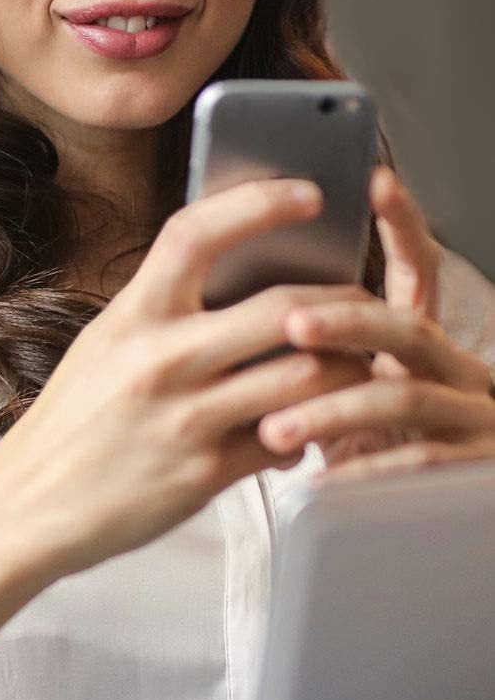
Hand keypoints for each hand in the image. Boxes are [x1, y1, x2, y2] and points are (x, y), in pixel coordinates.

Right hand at [0, 178, 378, 578]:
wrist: (30, 503)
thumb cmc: (72, 422)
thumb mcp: (104, 345)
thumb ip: (163, 312)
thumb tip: (238, 277)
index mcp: (130, 318)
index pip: (195, 235)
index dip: (258, 204)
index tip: (308, 194)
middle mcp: (159, 361)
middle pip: (283, 310)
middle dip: (342, 306)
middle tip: (361, 306)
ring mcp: (185, 419)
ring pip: (306, 377)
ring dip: (344, 371)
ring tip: (348, 369)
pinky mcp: (205, 474)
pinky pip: (288, 442)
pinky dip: (309, 431)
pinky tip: (303, 429)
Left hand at [258, 166, 494, 483]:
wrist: (416, 518)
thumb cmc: (356, 444)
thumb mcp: (333, 389)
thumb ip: (304, 346)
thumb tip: (228, 296)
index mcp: (415, 339)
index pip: (413, 270)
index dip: (402, 225)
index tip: (375, 181)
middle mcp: (453, 366)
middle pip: (405, 325)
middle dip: (347, 321)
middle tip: (291, 324)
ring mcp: (470, 415)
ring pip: (405, 396)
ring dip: (335, 408)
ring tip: (274, 427)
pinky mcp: (475, 469)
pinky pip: (418, 464)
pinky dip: (364, 469)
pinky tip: (320, 478)